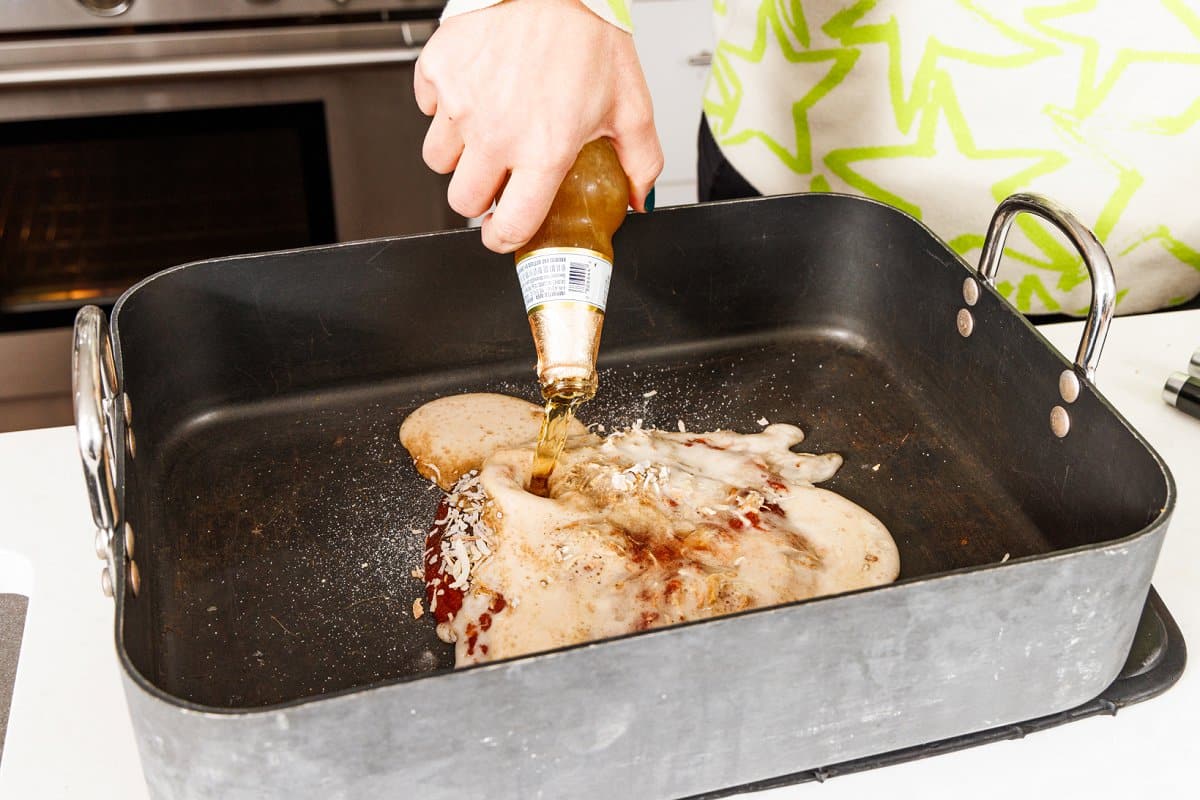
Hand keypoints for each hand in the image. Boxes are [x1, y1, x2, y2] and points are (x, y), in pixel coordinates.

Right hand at [414, 0, 662, 252]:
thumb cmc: (591, 35)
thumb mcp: (632, 106)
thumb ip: (640, 162)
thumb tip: (638, 199)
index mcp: (544, 151)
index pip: (510, 225)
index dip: (504, 239)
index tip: (503, 233)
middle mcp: (497, 134)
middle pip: (462, 201)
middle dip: (480, 197)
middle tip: (498, 176)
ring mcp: (462, 104)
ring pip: (438, 160)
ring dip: (459, 155)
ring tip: (486, 131)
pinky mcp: (439, 71)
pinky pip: (428, 108)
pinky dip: (445, 106)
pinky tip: (475, 93)